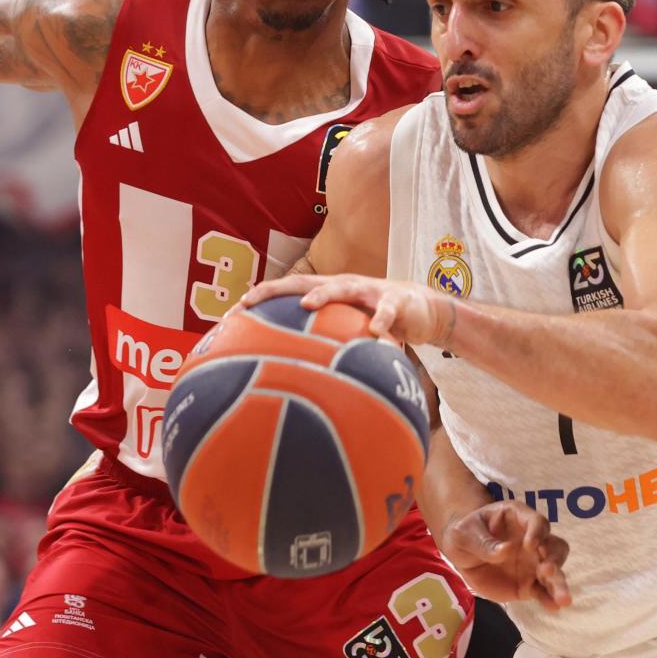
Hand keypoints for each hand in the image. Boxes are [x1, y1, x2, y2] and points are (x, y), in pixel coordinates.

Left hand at [241, 273, 454, 347]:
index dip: (260, 299)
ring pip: (344, 288)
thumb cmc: (377, 323)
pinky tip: (376, 332)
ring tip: (306, 304)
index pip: (288, 291)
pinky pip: (389, 311)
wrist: (425, 310)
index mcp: (328, 293)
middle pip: (305, 282)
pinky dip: (382, 320)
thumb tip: (289, 374)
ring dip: (325, 294)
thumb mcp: (348, 331)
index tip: (231, 313)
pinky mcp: (397, 302)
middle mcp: (344, 286)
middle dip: (276, 290)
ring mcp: (370, 291)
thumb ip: (324, 343)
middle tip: (250, 301)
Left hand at [439, 501, 571, 609]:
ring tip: (562, 598)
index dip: (537, 532)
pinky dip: (549, 599)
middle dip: (554, 558)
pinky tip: (553, 607)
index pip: (537, 522)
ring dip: (559, 583)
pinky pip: (543, 592)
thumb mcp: (464, 534)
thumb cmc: (465, 534)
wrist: (462, 554)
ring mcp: (533, 563)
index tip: (531, 545)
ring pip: (554, 572)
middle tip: (546, 570)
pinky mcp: (529, 585)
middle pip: (554, 546)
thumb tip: (504, 551)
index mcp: (518, 518)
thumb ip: (483, 542)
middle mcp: (532, 540)